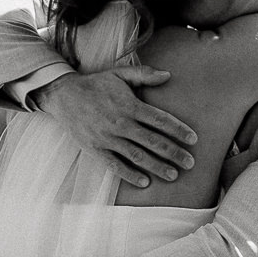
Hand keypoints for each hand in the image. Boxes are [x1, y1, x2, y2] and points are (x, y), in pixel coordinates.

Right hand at [33, 68, 197, 186]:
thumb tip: (168, 75)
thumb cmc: (96, 84)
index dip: (179, 130)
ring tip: (173, 175)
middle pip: (153, 141)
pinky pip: (115, 165)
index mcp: (129, 105)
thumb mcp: (119, 74)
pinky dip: (130, 175)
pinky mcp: (96, 149)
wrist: (63, 96)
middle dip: (174, 153)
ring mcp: (108, 138)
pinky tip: (145, 182)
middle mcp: (121, 123)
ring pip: (137, 156)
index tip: (193, 139)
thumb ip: (144, 75)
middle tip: (191, 163)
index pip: (160, 120)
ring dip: (157, 167)